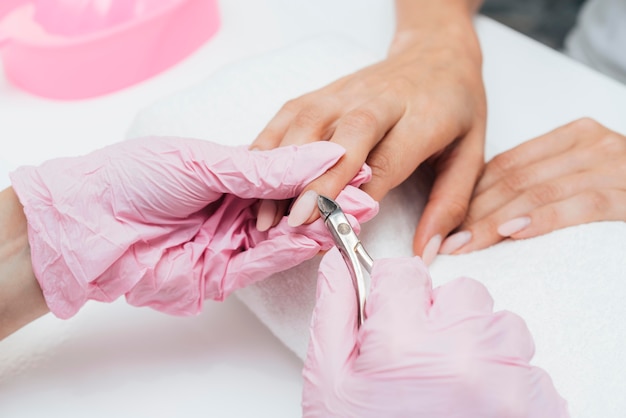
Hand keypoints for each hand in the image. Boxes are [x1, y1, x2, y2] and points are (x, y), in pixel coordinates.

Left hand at [9, 137, 377, 318]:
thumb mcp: (206, 163)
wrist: (89, 224)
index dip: (321, 173)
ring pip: (284, 238)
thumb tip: (324, 153)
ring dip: (316, 228)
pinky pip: (263, 263)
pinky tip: (314, 236)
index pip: (288, 176)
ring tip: (350, 215)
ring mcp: (231, 243)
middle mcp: (237, 210)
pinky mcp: (223, 274)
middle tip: (364, 197)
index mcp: (231, 176)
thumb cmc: (135, 179)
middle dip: (328, 204)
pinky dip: (289, 250)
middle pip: (292, 209)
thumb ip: (266, 168)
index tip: (356, 167)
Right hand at [250, 5, 485, 263]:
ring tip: (265, 215)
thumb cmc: (455, 108)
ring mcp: (344, 92)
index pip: (386, 158)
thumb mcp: (471, 155)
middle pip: (342, 137)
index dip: (359, 195)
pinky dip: (266, 148)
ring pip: (305, 125)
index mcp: (423, 115)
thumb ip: (449, 205)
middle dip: (314, 181)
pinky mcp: (321, 92)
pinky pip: (287, 117)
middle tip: (294, 223)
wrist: (435, 53)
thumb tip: (426, 254)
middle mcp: (379, 99)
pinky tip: (255, 180)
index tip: (337, 230)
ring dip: (281, 170)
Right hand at [302, 248, 568, 416]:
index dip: (392, 297)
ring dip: (478, 345)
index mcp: (404, 346)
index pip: (405, 271)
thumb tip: (340, 258)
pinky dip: (504, 378)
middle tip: (421, 363)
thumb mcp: (330, 381)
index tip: (390, 323)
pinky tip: (476, 406)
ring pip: (500, 323)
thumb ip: (334, 310)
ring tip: (452, 387)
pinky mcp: (538, 405)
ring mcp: (508, 383)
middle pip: (461, 291)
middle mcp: (464, 356)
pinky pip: (527, 364)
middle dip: (440, 317)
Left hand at [440, 118, 625, 253]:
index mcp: (574, 137)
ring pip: (536, 192)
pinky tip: (514, 233)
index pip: (506, 165)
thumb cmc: (622, 193)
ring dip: (493, 222)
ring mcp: (614, 165)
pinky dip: (545, 219)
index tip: (443, 222)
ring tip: (464, 246)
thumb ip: (539, 184)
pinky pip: (581, 205)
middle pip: (514, 180)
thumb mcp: (578, 178)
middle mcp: (593, 144)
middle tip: (444, 242)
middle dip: (473, 213)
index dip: (470, 195)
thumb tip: (481, 211)